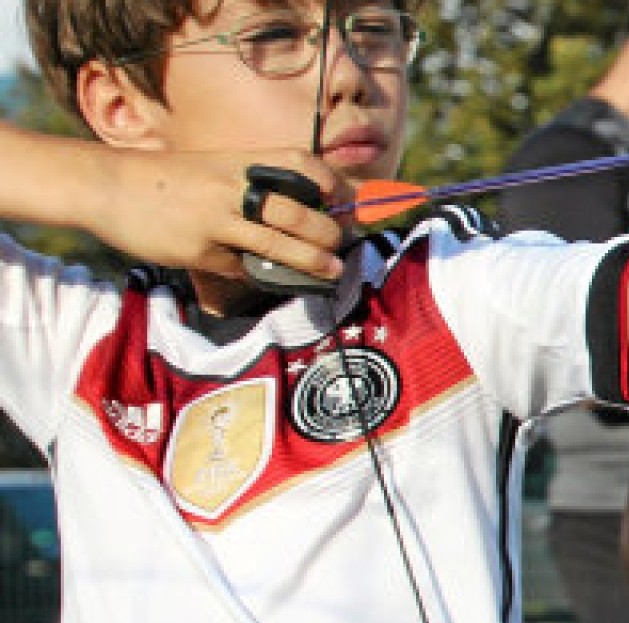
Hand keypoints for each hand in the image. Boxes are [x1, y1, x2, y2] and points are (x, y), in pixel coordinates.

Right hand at [91, 147, 349, 280]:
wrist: (109, 185)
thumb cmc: (171, 179)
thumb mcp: (216, 166)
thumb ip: (254, 183)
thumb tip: (303, 209)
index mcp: (241, 161)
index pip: (302, 165)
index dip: (331, 183)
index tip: (345, 200)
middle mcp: (233, 187)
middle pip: (296, 211)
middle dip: (328, 231)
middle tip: (341, 243)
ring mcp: (216, 220)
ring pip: (277, 244)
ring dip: (312, 260)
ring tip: (333, 269)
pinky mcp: (200, 251)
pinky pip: (244, 268)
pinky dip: (266, 276)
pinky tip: (279, 280)